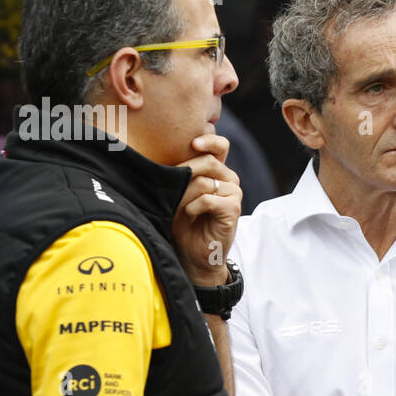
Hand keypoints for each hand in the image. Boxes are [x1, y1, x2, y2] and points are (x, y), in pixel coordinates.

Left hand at [172, 135, 240, 286]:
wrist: (194, 255)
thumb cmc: (183, 223)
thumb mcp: (177, 194)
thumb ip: (178, 174)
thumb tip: (161, 153)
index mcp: (217, 172)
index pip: (220, 146)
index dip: (209, 140)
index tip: (193, 144)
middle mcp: (229, 180)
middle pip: (208, 161)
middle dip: (185, 174)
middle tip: (171, 190)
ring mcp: (234, 193)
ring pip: (205, 181)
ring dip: (185, 195)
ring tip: (179, 208)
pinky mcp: (233, 208)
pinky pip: (208, 199)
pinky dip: (193, 207)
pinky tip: (190, 216)